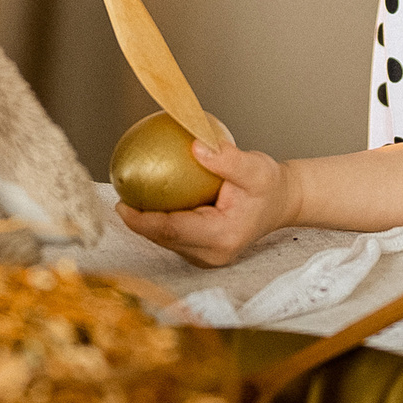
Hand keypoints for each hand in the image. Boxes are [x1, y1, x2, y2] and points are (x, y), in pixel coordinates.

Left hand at [115, 139, 297, 267]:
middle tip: (119, 196)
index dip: (144, 221)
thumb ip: (227, 159)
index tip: (123, 205)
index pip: (174, 230)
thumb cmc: (270, 186)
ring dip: (146, 222)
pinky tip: (147, 199)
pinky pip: (174, 236)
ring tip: (127, 197)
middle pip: (165, 239)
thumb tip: (195, 146)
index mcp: (223, 236)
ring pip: (166, 240)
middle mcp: (213, 253)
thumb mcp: (256, 168)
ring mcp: (207, 256)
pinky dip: (159, 220)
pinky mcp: (203, 251)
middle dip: (139, 222)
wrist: (283, 203)